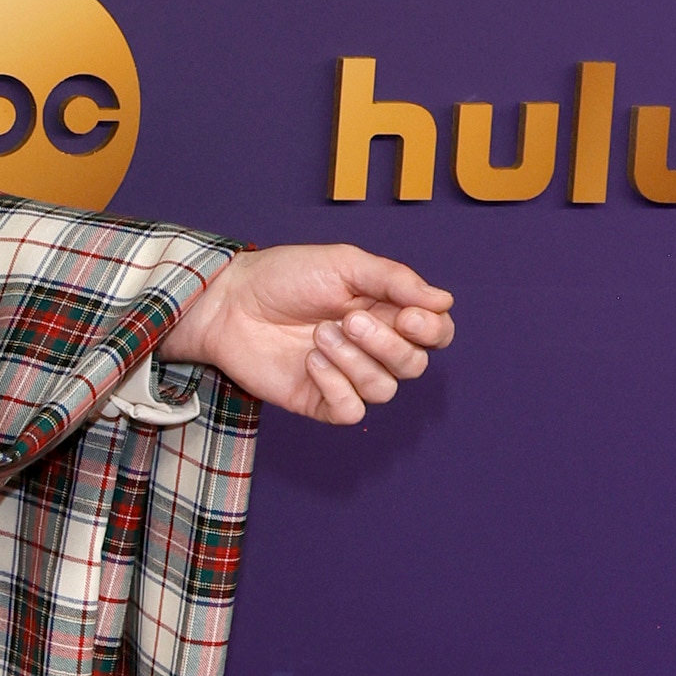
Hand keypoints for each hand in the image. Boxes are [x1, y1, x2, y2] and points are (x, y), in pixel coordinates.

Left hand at [165, 245, 454, 424]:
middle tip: (349, 319)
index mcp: (388, 311)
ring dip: (355, 362)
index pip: (436, 334)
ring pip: (384, 390)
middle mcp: (373, 347)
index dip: (431, 330)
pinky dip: (337, 388)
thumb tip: (444, 301)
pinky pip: (352, 412)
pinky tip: (311, 363)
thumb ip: (395, 280)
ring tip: (319, 336)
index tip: (407, 315)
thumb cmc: (287, 277)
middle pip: (414, 365)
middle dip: (387, 345)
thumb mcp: (345, 263)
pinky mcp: (319, 400)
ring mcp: (347, 376)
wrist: (231, 302)